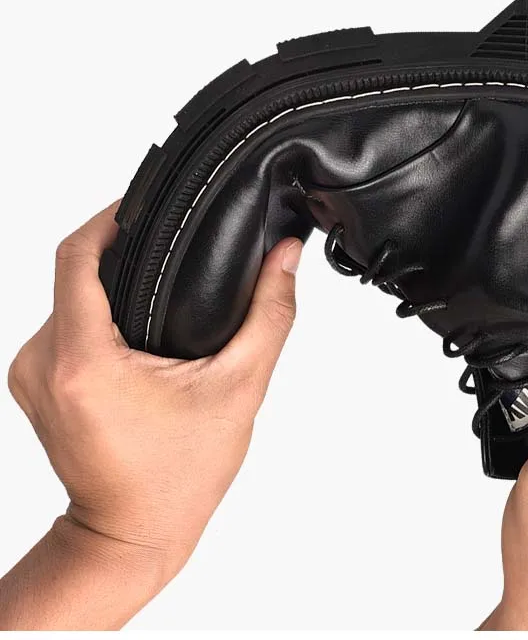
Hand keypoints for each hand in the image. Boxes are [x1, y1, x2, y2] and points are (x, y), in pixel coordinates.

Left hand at [6, 203, 301, 613]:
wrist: (130, 535)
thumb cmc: (179, 476)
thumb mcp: (239, 388)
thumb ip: (269, 313)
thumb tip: (286, 257)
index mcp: (84, 361)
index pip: (76, 256)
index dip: (109, 218)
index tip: (145, 204)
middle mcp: (42, 362)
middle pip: (70, 272)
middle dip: (116, 248)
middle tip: (166, 242)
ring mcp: (29, 375)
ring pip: (64, 297)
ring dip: (106, 282)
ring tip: (156, 283)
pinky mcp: (31, 384)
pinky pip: (59, 324)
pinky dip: (94, 311)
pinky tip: (135, 323)